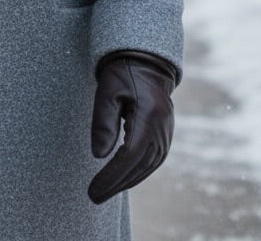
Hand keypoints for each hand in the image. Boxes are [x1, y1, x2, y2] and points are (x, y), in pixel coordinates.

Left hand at [88, 51, 175, 204]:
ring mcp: (166, 134)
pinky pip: (152, 162)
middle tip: (93, 196)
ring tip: (104, 191)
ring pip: (147, 167)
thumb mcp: (107, 92)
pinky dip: (136, 173)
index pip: (130, 155)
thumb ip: (103, 123)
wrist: (145, 63)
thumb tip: (98, 155)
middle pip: (139, 166)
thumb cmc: (122, 74)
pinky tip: (121, 179)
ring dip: (126, 182)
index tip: (93, 189)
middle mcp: (162, 129)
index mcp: (149, 116)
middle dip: (116, 184)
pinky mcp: (165, 137)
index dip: (112, 176)